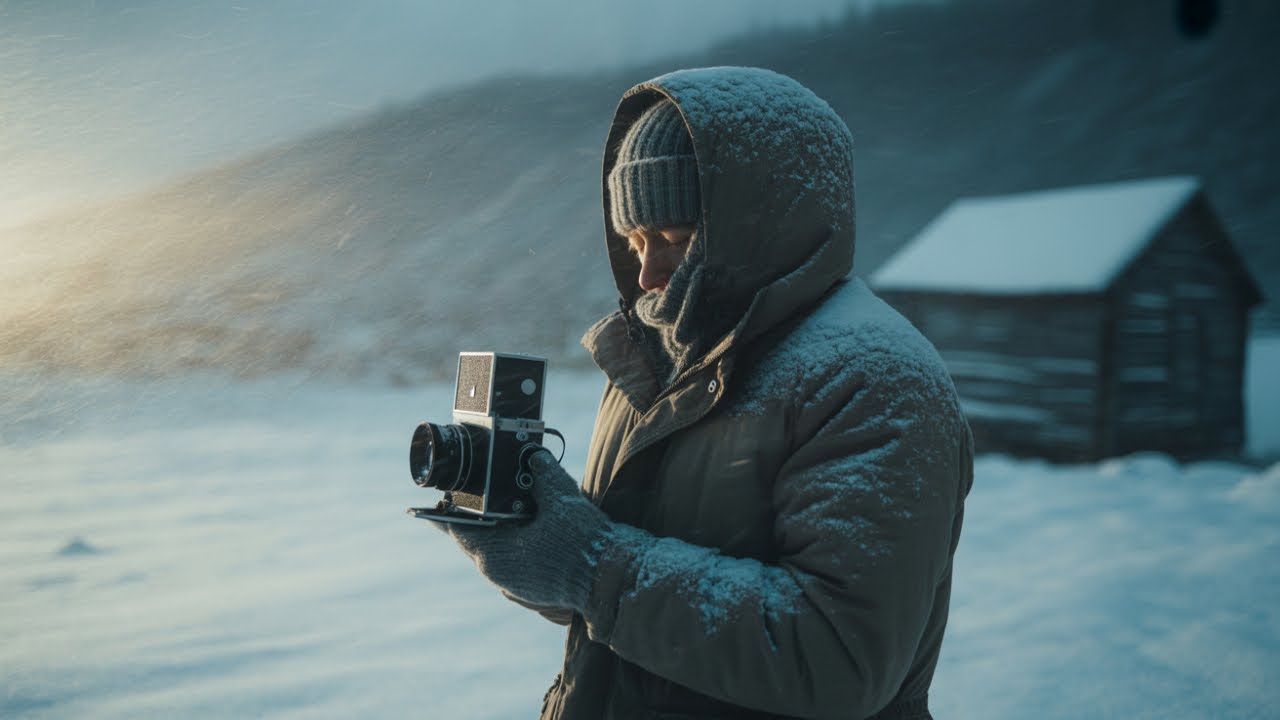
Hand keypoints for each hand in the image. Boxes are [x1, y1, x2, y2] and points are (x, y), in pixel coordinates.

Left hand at [446, 450, 612, 612]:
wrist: (614, 581)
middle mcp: (501, 577)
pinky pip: (518, 563)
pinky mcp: (537, 591)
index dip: (454, 506)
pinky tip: (535, 527)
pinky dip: (520, 544)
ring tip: (515, 504)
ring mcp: (519, 588)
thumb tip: (534, 455)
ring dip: (505, 530)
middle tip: (488, 489)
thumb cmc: (583, 544)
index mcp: (495, 557)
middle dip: (485, 514)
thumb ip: (543, 474)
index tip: (451, 489)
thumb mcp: (561, 498)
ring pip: (501, 552)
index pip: (459, 529)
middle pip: (480, 539)